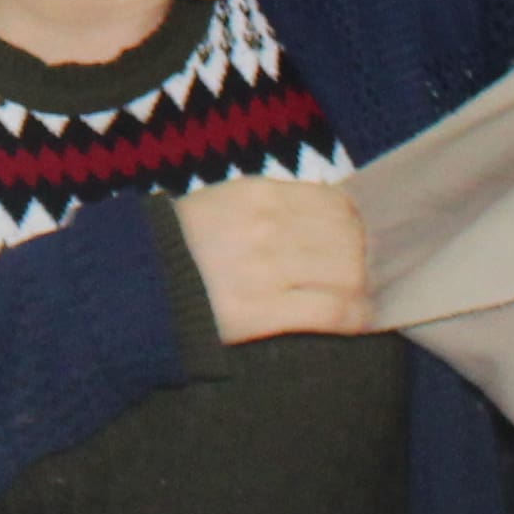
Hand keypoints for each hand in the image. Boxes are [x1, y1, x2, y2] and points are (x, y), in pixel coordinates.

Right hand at [175, 177, 375, 342]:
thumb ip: (277, 203)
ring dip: (367, 288)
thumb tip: (335, 210)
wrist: (138, 283)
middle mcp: (268, 226)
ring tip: (368, 296)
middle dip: (369, 257)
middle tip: (375, 272)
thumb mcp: (227, 203)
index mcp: (259, 194)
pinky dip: (357, 316)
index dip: (360, 224)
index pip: (336, 204)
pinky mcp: (263, 310)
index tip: (365, 239)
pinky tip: (362, 320)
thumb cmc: (186, 243)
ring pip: (348, 273)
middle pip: (349, 238)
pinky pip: (331, 311)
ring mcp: (267, 268)